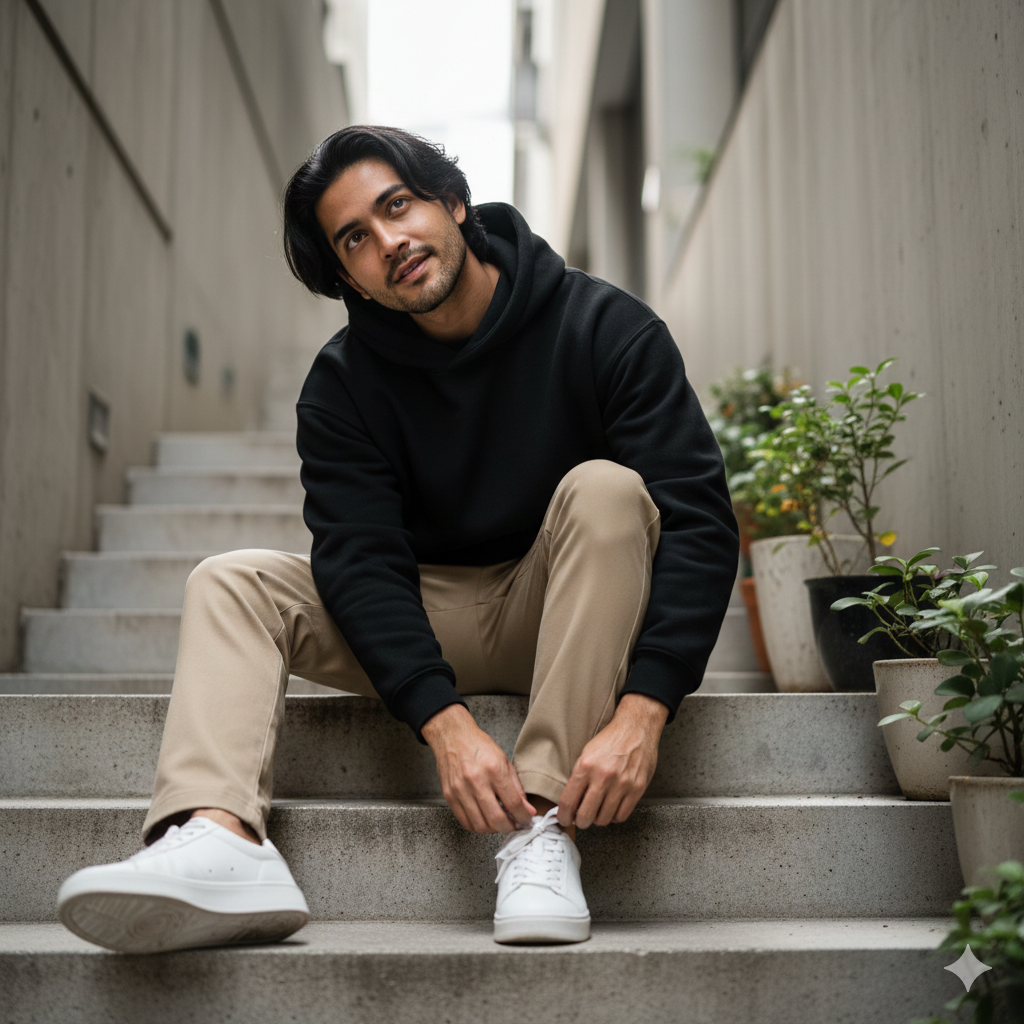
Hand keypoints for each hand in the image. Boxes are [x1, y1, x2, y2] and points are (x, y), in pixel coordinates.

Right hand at [421, 704, 535, 833]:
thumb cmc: (479, 746)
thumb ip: (516, 787)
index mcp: (494, 769)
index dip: (523, 817)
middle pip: (496, 819)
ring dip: (493, 829)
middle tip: (514, 825)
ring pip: (480, 825)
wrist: (452, 737)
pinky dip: (477, 826)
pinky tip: (484, 820)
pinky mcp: (449, 796)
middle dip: (509, 827)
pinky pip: (465, 822)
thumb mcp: (504, 760)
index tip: (526, 820)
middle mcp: (476, 781)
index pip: (513, 803)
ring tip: (499, 823)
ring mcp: (460, 790)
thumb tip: (527, 810)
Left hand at [557, 693, 668, 829]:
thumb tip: (571, 802)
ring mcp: (621, 784)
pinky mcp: (637, 789)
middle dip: (581, 821)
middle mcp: (603, 776)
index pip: (568, 801)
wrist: (635, 728)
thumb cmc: (610, 740)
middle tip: (581, 818)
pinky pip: (622, 815)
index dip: (563, 816)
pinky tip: (612, 808)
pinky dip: (615, 817)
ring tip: (598, 811)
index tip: (564, 819)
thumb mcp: (586, 753)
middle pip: (585, 815)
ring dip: (598, 819)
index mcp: (585, 766)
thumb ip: (579, 777)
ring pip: (604, 819)